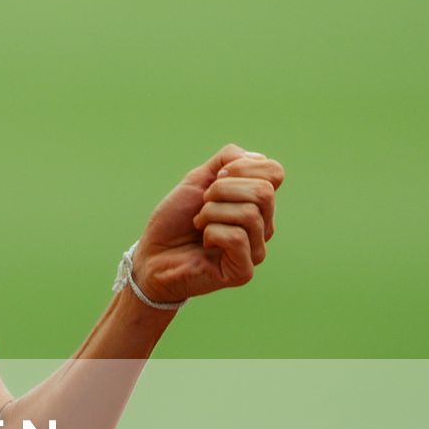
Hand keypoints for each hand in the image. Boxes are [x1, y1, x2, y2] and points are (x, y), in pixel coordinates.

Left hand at [132, 143, 284, 303]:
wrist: (153, 254)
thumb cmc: (175, 218)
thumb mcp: (198, 178)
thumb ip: (227, 160)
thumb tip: (257, 157)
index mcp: (257, 203)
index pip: (274, 172)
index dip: (241, 167)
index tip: (215, 178)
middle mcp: (263, 226)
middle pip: (264, 192)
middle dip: (223, 189)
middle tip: (203, 202)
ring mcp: (256, 250)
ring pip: (250, 214)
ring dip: (212, 212)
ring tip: (199, 223)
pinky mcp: (244, 272)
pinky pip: (237, 238)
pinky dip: (212, 232)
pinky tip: (204, 240)